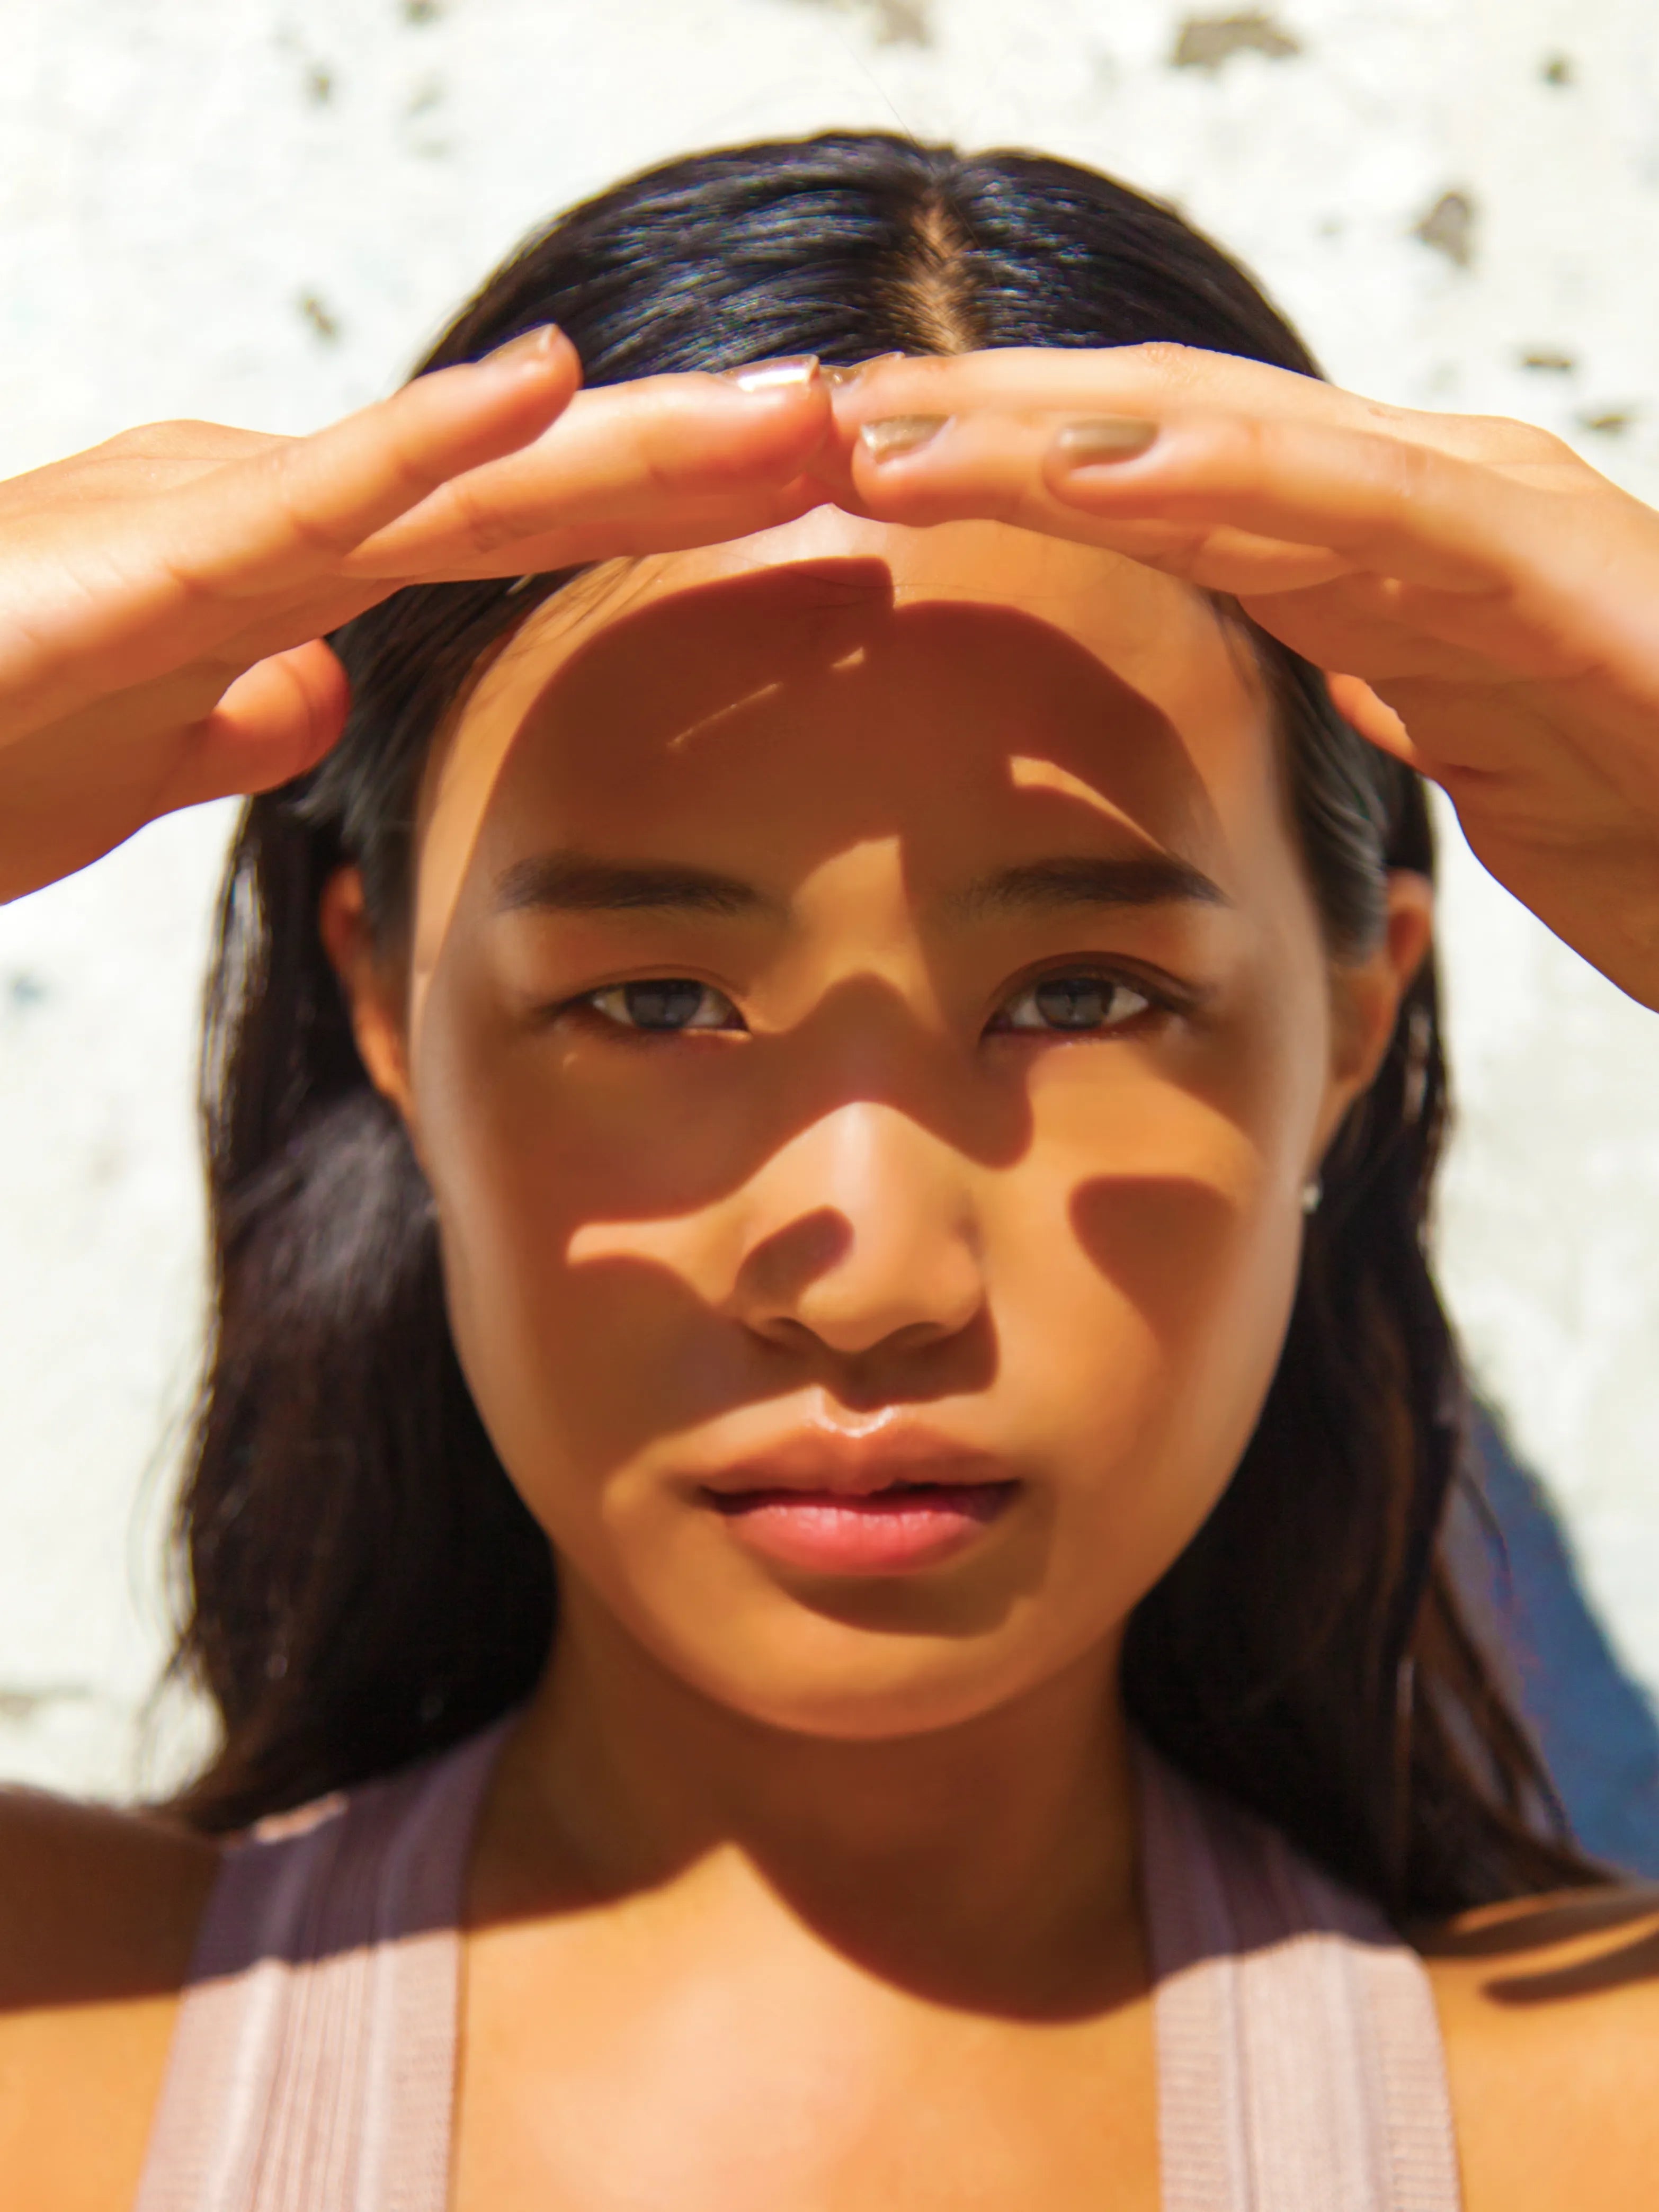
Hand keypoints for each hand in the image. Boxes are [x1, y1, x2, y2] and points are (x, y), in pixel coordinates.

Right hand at [0, 336, 830, 901]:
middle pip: (532, 500)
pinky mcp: (145, 564)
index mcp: (276, 576)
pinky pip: (309, 500)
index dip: (664, 525)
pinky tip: (551, 383)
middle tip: (877, 444)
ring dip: (646, 445)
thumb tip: (313, 695)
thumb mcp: (116, 755)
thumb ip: (216, 717)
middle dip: (709, 473)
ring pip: (468, 482)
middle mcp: (268, 524)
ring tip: (804, 408)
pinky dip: (432, 443)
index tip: (809, 521)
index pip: (512, 544)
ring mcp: (213, 529)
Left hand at [826, 347, 1658, 1006]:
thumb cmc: (1656, 814)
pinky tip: (1096, 467)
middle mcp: (1424, 506)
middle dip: (982, 424)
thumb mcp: (1469, 750)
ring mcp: (1488, 523)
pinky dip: (1226, 482)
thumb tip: (1318, 659)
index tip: (844, 489)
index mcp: (1383, 557)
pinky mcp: (1547, 579)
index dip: (997, 473)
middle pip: (1162, 438)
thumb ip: (1389, 679)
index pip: (1157, 490)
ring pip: (1234, 445)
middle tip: (811, 427)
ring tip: (889, 431)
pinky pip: (1364, 515)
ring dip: (1048, 431)